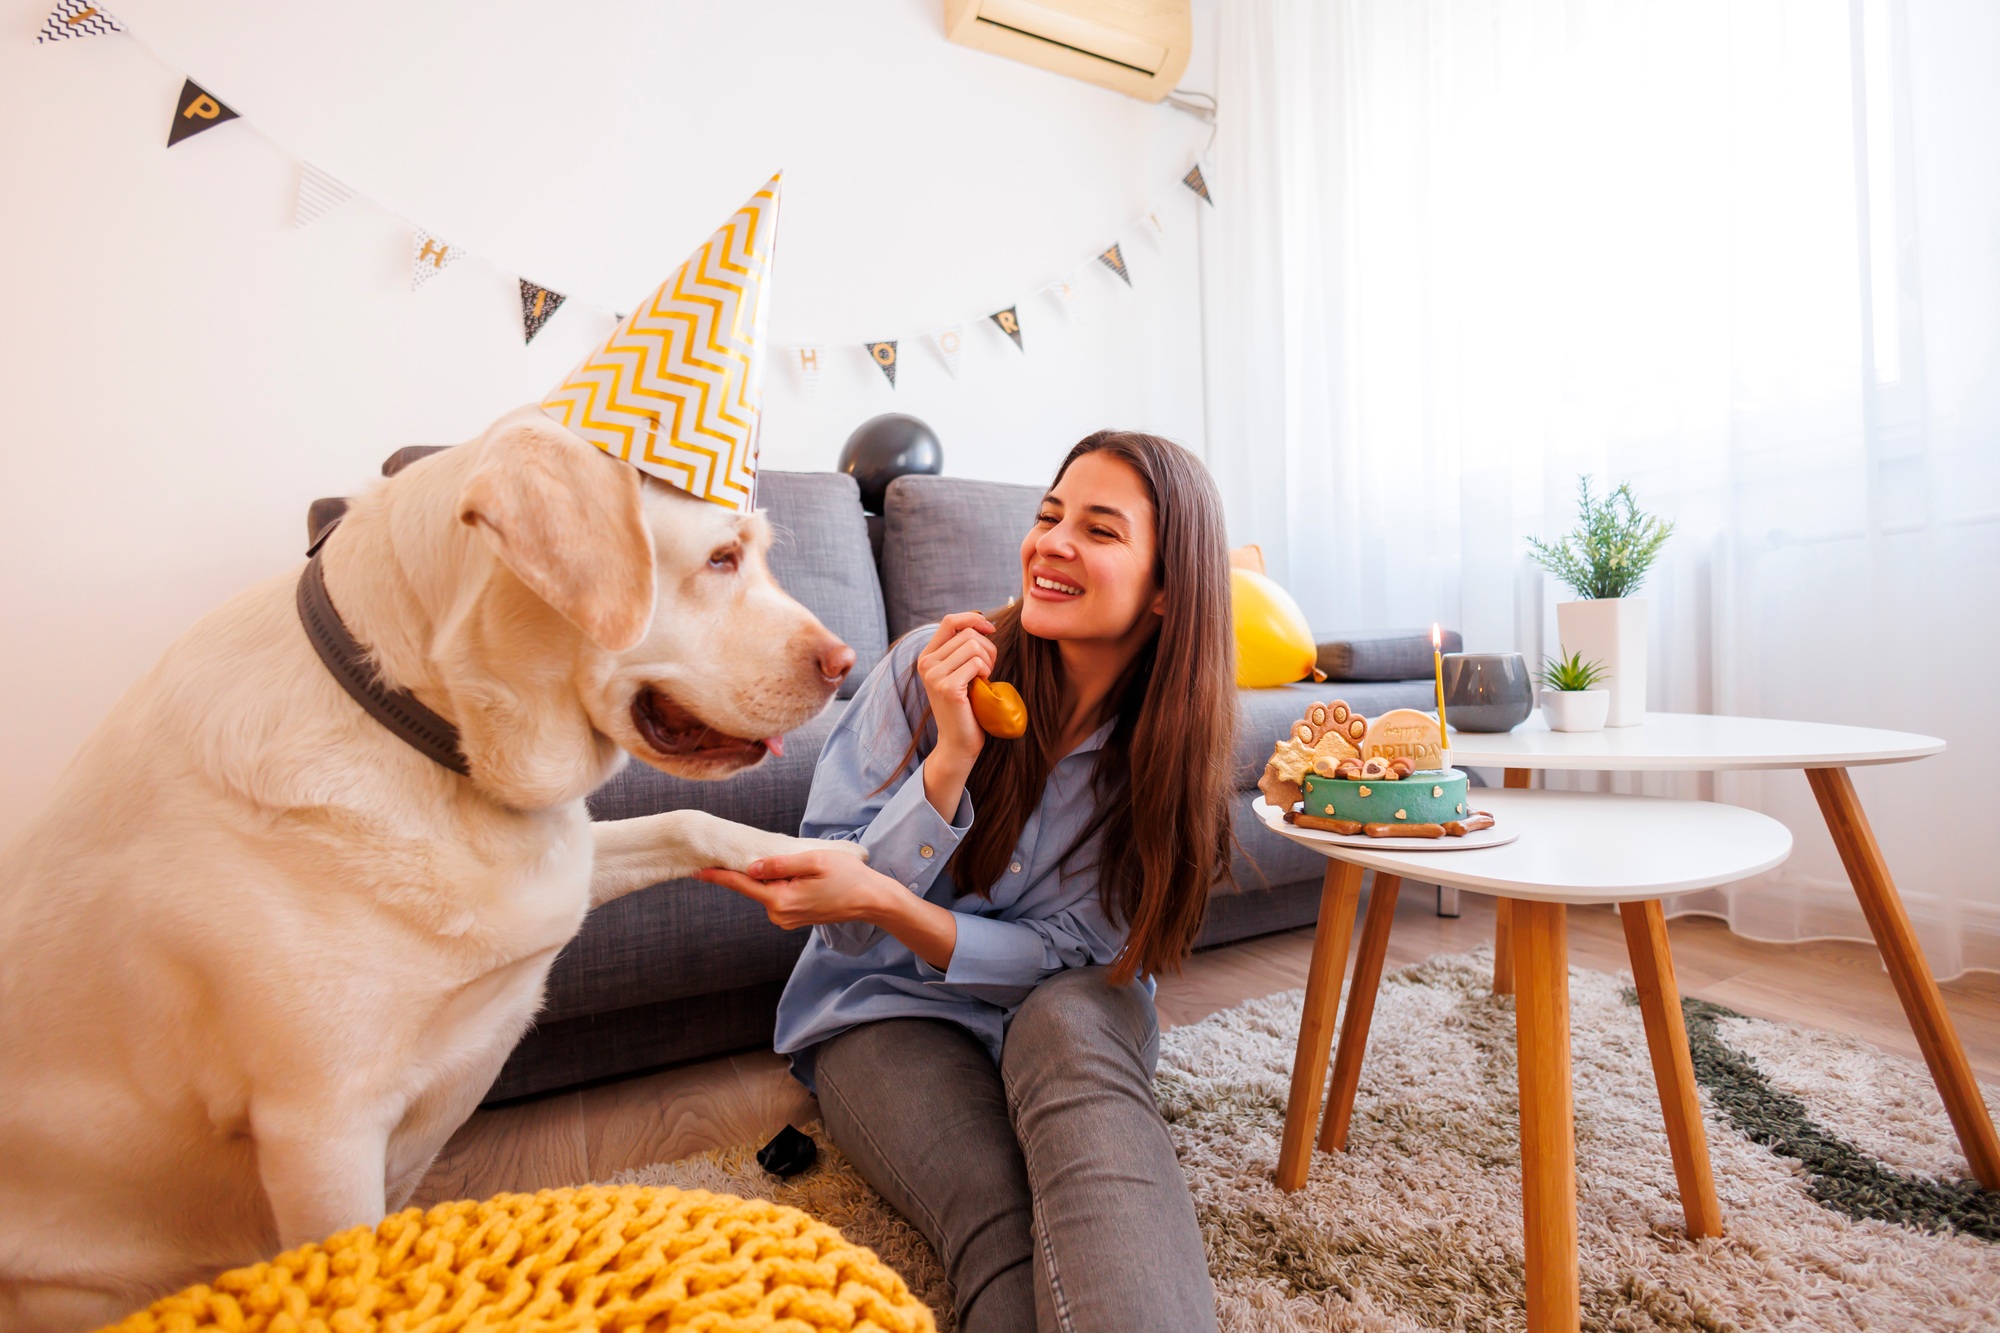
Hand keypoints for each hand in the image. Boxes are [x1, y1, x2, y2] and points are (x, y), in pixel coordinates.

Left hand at [695, 849, 896, 930]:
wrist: (871, 900)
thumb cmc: (847, 877)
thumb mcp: (813, 861)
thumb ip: (779, 864)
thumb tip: (751, 867)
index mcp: (780, 900)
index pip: (741, 885)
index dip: (718, 875)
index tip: (696, 869)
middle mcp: (779, 914)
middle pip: (754, 886)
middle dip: (755, 869)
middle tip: (772, 853)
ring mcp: (786, 918)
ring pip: (767, 890)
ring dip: (774, 876)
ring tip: (803, 866)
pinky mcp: (794, 917)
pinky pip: (778, 896)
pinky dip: (782, 884)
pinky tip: (802, 876)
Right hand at [917, 611, 997, 770]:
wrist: (959, 742)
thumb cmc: (966, 705)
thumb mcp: (959, 671)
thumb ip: (962, 648)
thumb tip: (984, 622)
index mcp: (927, 657)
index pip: (950, 621)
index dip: (974, 618)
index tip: (991, 629)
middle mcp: (926, 663)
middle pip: (967, 633)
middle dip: (988, 647)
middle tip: (988, 670)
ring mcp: (934, 675)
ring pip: (974, 645)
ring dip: (988, 660)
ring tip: (984, 679)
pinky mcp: (948, 687)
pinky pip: (977, 662)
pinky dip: (986, 671)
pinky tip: (982, 686)